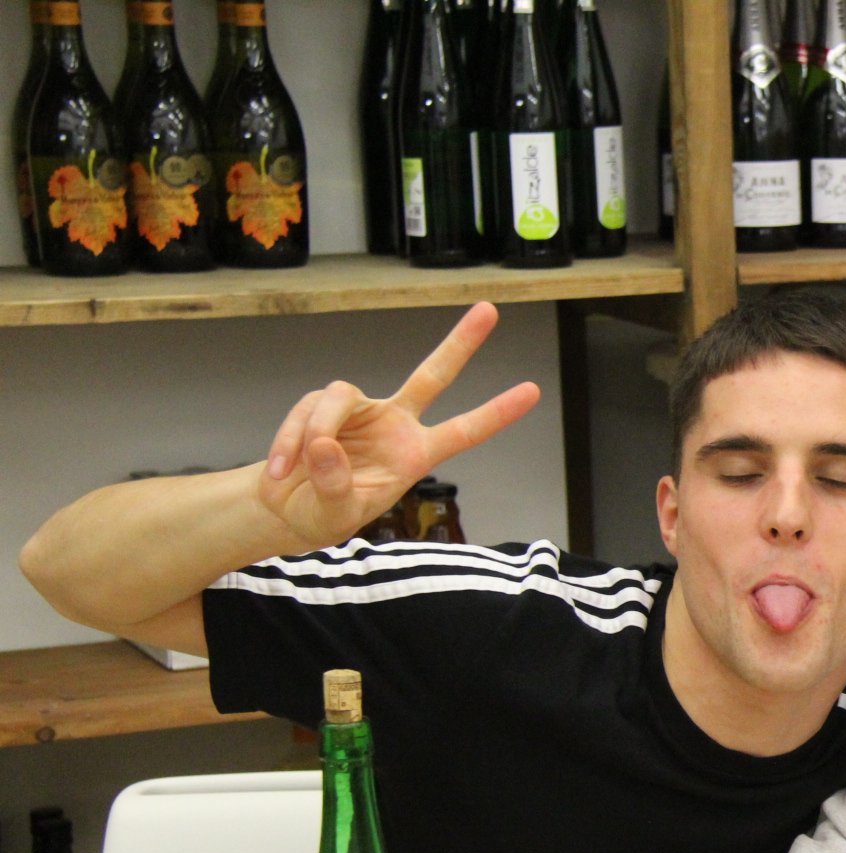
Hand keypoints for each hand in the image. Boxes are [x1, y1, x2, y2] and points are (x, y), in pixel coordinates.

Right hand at [257, 303, 540, 547]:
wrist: (284, 510)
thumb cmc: (322, 514)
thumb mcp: (335, 516)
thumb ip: (335, 486)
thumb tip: (325, 445)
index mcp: (415, 454)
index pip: (464, 431)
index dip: (496, 412)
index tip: (532, 390)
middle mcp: (395, 424)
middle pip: (433, 375)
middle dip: (460, 342)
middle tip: (490, 309)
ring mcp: (360, 410)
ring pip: (339, 396)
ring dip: (312, 430)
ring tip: (294, 468)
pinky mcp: (322, 405)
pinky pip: (306, 410)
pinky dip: (288, 439)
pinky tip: (280, 469)